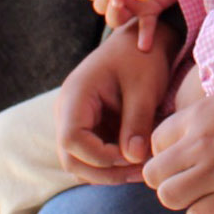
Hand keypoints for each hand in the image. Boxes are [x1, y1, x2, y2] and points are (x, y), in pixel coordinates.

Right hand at [54, 25, 173, 184]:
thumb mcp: (144, 87)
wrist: (143, 41)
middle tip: (141, 172)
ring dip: (109, 172)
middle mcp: (68, 111)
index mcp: (76, 95)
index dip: (100, 156)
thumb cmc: (142, 58)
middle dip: (105, 172)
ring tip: (143, 170)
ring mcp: (76, 121)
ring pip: (81, 162)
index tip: (132, 157)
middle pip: (71, 158)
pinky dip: (113, 165)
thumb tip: (133, 159)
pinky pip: (93, 155)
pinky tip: (139, 163)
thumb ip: (137, 122)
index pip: (72, 139)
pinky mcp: (90, 127)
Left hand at [141, 59, 213, 213]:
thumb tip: (172, 141)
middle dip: (164, 178)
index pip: (154, 142)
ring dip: (180, 197)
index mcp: (199, 115)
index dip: (164, 152)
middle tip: (184, 177)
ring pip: (170, 197)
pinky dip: (202, 212)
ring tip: (199, 191)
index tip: (180, 155)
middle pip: (154, 174)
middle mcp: (204, 143)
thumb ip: (197, 118)